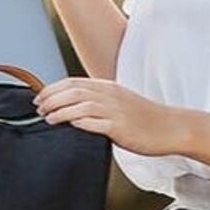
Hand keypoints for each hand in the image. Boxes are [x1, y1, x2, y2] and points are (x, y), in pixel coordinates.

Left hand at [34, 77, 185, 156]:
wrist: (171, 127)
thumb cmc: (144, 118)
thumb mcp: (119, 101)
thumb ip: (98, 100)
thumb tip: (71, 106)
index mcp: (108, 87)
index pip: (72, 82)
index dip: (52, 89)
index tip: (39, 98)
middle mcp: (110, 95)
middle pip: (72, 91)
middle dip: (51, 99)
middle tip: (38, 109)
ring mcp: (115, 110)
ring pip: (80, 105)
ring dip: (60, 111)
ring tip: (47, 118)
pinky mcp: (121, 127)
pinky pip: (96, 123)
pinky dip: (79, 122)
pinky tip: (69, 126)